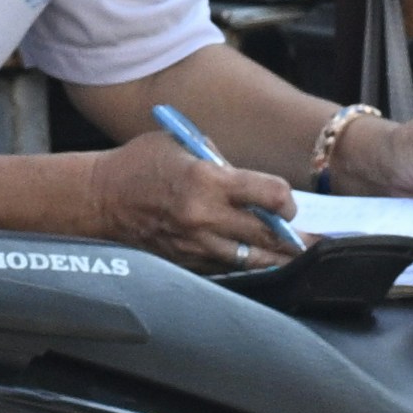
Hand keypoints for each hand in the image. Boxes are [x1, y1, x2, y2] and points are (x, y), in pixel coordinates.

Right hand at [81, 130, 302, 272]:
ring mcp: (195, 245)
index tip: (288, 203)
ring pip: (251, 261)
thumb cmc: (140, 164)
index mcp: (207, 181)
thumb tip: (251, 183)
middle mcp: (205, 217)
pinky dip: (244, 266)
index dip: (287, 201)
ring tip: (296, 257)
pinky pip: (226, 269)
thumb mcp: (181, 142)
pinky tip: (257, 262)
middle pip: (268, 235)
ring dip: (276, 259)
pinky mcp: (186, 263)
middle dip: (294, 238)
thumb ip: (220, 161)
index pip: (270, 196)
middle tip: (313, 240)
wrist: (99, 199)